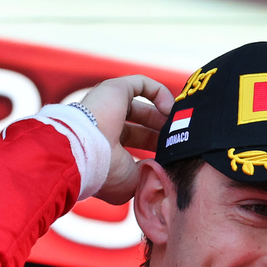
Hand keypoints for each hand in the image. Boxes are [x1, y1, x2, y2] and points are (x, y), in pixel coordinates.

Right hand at [80, 75, 174, 203]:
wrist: (86, 151)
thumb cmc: (106, 172)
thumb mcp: (131, 181)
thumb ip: (147, 172)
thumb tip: (161, 166)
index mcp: (104, 149)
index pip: (133, 146)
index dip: (154, 149)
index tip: (172, 156)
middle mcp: (104, 126)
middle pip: (139, 127)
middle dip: (161, 134)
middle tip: (180, 141)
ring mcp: (108, 106)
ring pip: (141, 106)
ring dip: (163, 116)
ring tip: (179, 126)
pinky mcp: (115, 89)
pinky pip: (141, 84)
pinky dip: (160, 93)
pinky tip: (170, 109)